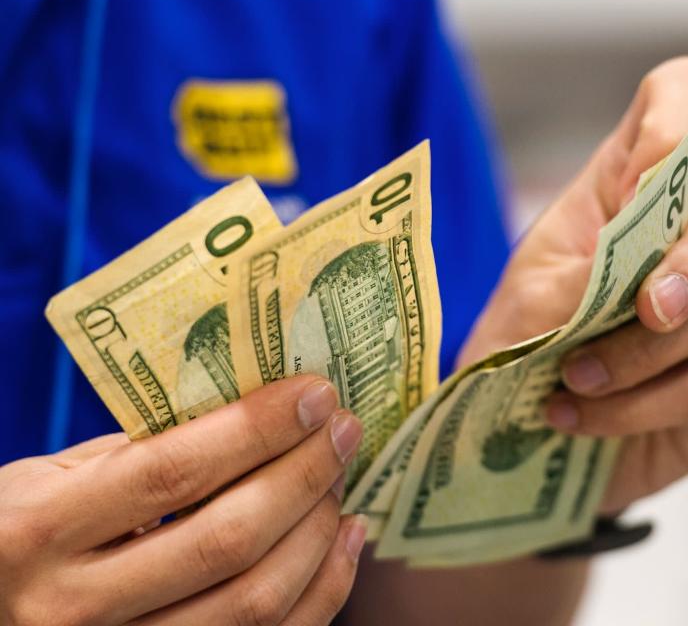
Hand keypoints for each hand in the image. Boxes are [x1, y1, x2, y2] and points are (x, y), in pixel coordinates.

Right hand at [0, 375, 365, 625]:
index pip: (171, 475)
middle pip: (226, 540)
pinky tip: (344, 536)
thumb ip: (140, 453)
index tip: (314, 394)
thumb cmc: (23, 532)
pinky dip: (324, 589)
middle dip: (303, 475)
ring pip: (255, 601)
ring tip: (341, 476)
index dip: (256, 430)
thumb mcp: (50, 479)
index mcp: (38, 533)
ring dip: (318, 530)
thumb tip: (259, 415)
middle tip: (341, 429)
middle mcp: (72, 608)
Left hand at [458, 56, 687, 512]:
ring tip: (572, 382)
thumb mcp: (527, 304)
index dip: (681, 113)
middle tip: (648, 311)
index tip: (646, 172)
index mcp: (630, 187)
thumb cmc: (525, 341)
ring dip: (641, 356)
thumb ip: (579, 282)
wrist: (525, 430)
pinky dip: (642, 407)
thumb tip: (637, 284)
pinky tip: (582, 419)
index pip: (684, 102)